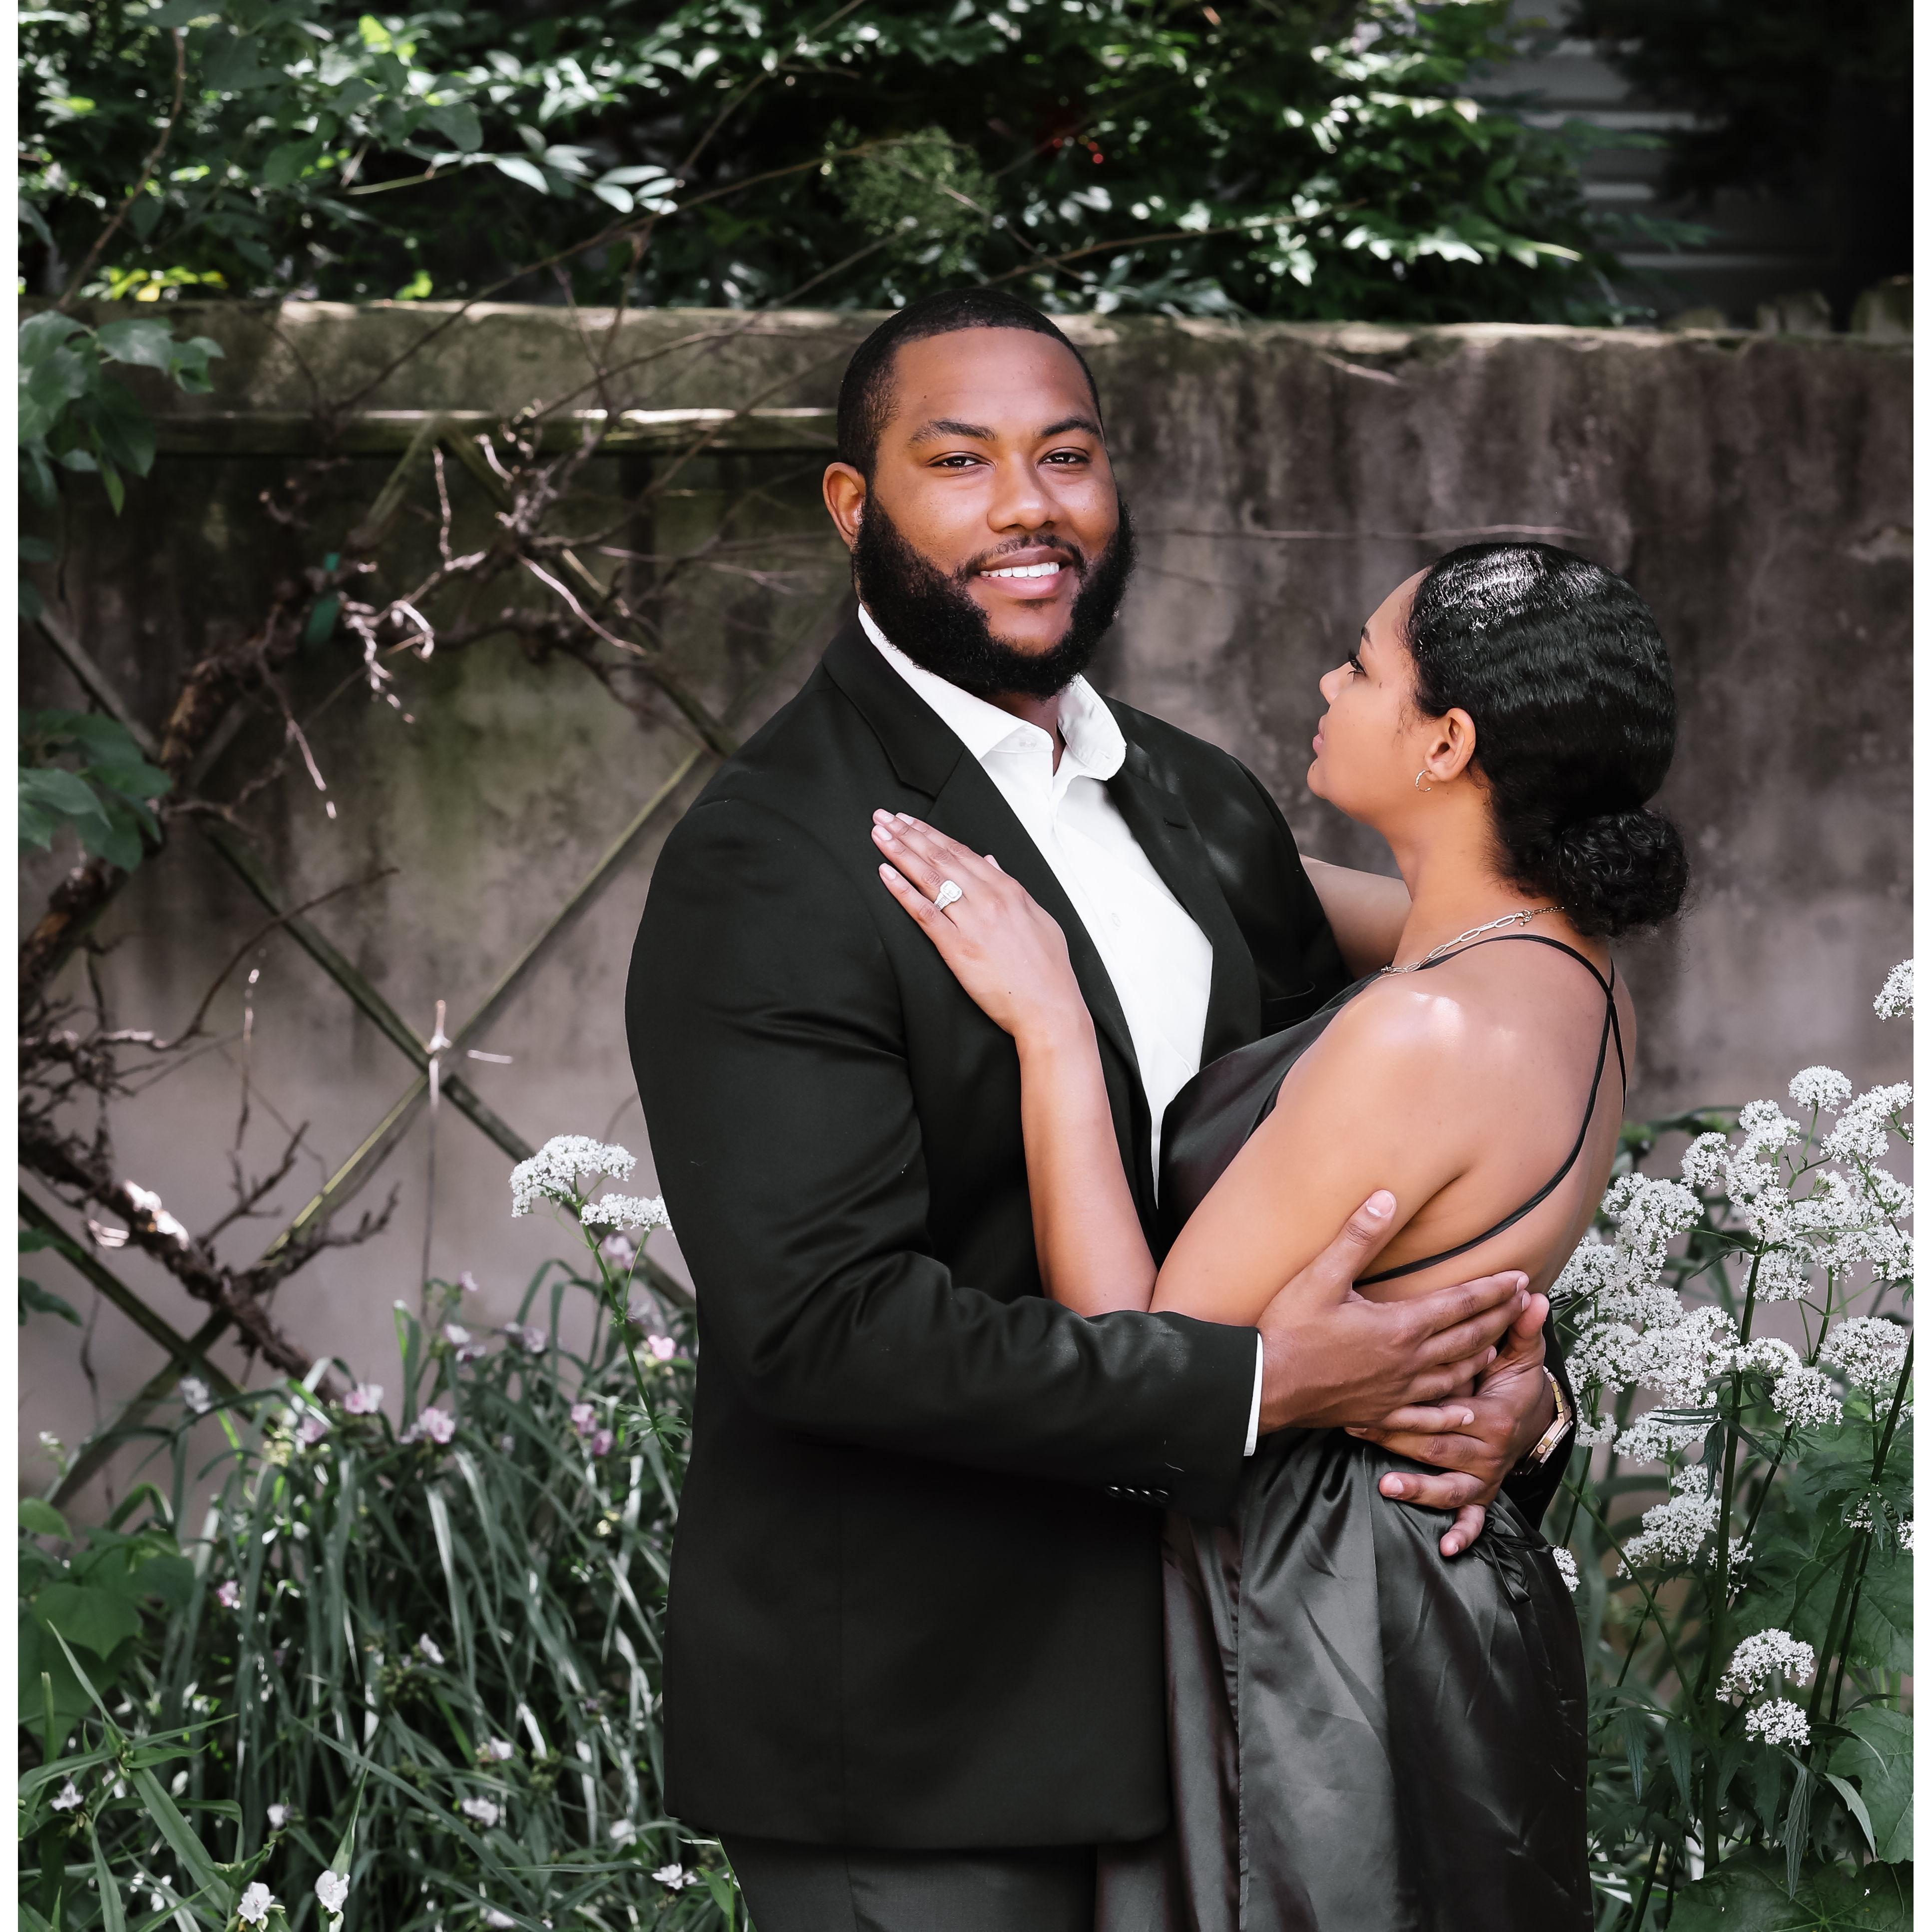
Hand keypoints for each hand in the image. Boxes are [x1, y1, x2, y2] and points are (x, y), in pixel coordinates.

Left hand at [871, 812, 1087, 1042]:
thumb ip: (1012, 887)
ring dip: (900, 852)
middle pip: (940, 858)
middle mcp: (988, 899)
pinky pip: (924, 913)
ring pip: (929, 878)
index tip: (909, 821)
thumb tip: (989, 862)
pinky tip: (885, 873)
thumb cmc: (1047, 970)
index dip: (931, 833)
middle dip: (908, 834)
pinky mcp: (957, 948)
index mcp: (1008, 889)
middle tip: (883, 817)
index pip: (961, 852)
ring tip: (878, 835)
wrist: (1049, 1007)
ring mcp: (971, 922)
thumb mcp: (1038, 917)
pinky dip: (902, 891)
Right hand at [1257, 1193, 1529, 1433]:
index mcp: (1399, 1325)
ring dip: (1480, 1358)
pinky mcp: (1380, 1414)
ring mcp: (1396, 1392)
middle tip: (1524, 1305)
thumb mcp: (1321, 1275)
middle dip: (1498, 1319)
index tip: (1520, 1279)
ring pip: (1453, 1376)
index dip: (1492, 1290)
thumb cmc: (1289, 1329)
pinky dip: (1450, 1410)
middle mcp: (1408, 1361)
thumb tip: (1387, 1197)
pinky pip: (1426, 1415)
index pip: (1459, 1303)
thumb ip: (1358, 1236)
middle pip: (1467, 1338)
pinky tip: (1463, 1409)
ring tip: (1497, 1346)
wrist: (1264, 1385)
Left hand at [1345, 1291, 1553, 1556]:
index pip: (1448, 1409)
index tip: (1374, 1393)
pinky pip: (1475, 1518)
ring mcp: (1485, 1475)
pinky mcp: (1483, 1494)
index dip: (1413, 1403)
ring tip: (1386, 1484)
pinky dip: (1463, 1532)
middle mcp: (1489, 1449)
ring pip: (1449, 1484)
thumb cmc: (1513, 1381)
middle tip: (1356, 1426)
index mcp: (1492, 1414)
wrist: (1533, 1418)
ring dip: (1418, 1487)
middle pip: (1438, 1446)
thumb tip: (1531, 1295)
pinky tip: (1446, 1547)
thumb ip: (1520, 1329)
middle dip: (1396, 1438)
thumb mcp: (1520, 1355)